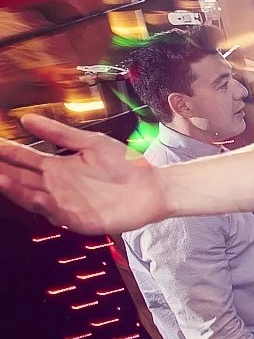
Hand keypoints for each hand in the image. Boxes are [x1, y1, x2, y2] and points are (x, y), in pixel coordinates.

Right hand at [0, 115, 168, 233]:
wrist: (153, 187)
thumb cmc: (125, 165)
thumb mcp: (90, 143)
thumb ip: (60, 134)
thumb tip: (26, 118)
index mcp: (56, 167)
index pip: (22, 158)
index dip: (5, 151)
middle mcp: (55, 186)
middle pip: (20, 178)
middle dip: (1, 170)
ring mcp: (65, 204)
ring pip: (32, 197)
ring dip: (14, 189)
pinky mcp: (79, 219)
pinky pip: (56, 213)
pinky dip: (43, 206)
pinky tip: (32, 196)